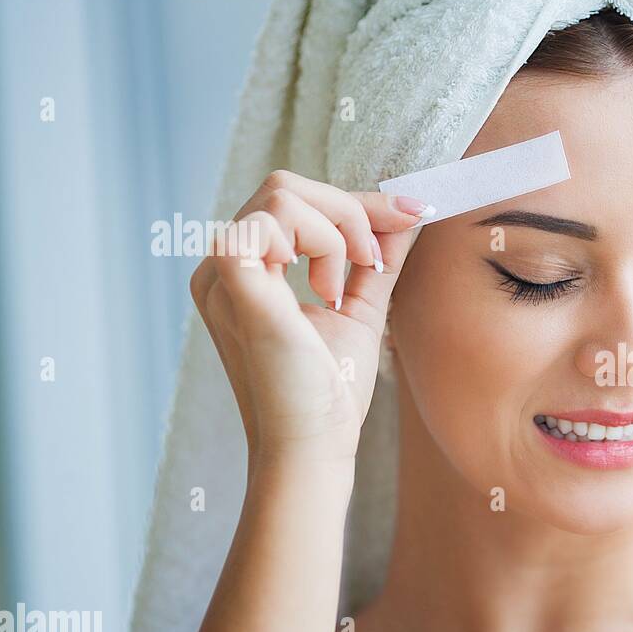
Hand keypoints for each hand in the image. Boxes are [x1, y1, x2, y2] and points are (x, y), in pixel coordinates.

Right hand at [189, 170, 427, 463]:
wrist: (313, 445)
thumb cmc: (328, 391)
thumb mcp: (359, 308)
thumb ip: (376, 259)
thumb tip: (407, 212)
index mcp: (246, 270)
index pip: (294, 202)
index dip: (357, 202)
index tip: (412, 212)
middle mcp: (223, 266)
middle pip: (286, 186)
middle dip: (348, 212)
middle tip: (370, 264)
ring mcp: (220, 273)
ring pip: (283, 194)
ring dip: (334, 234)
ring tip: (338, 291)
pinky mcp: (231, 283)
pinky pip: (269, 220)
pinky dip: (317, 243)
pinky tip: (326, 294)